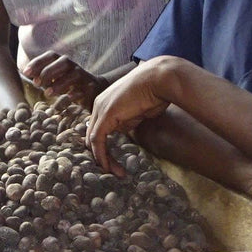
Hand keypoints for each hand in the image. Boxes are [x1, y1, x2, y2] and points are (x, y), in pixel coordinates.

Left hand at [21, 51, 106, 106]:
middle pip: (63, 63)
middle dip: (48, 72)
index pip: (50, 56)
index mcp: (63, 61)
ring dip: (59, 84)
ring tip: (47, 93)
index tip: (26, 72)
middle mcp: (74, 66)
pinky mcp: (90, 88)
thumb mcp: (56, 77)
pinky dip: (75, 93)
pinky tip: (67, 97)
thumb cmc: (69, 83)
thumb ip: (43, 74)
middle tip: (37, 83)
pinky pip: (83, 90)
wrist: (94, 89)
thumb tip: (25, 73)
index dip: (38, 62)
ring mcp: (83, 77)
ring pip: (72, 76)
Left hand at [86, 57, 176, 174]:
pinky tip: (107, 166)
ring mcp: (100, 109)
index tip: (113, 161)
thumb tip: (123, 128)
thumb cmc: (154, 92)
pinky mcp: (105, 115)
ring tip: (114, 172)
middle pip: (92, 135)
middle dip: (101, 155)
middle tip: (113, 170)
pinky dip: (101, 154)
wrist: (160, 79)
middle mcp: (98, 105)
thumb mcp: (137, 110)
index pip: (97, 129)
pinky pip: (97, 139)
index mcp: (104, 102)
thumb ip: (126, 119)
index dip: (102, 147)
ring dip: (102, 158)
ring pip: (93, 140)